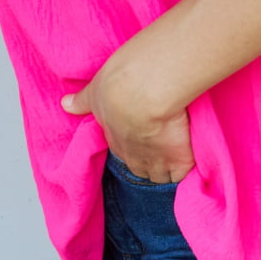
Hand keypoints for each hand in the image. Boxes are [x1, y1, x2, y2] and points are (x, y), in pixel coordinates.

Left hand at [61, 53, 195, 183]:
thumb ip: (82, 101)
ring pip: (162, 176)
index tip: (141, 134)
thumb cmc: (118, 83)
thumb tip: (65, 104)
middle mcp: (133, 155)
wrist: (142, 89)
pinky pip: (184, 175)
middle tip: (161, 146)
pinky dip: (189, 170)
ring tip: (179, 155)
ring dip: (168, 169)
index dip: (132, 145)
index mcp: (114, 138)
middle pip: (141, 169)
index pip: (122, 150)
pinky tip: (194, 159)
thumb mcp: (94, 90)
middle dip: (150, 162)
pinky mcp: (180, 162)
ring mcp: (157, 161)